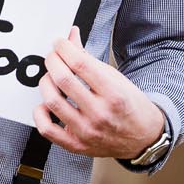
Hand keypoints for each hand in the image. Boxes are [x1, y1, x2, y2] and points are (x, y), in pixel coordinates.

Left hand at [31, 26, 165, 157]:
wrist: (144, 138)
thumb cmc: (130, 107)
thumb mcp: (117, 79)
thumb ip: (89, 60)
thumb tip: (70, 38)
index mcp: (114, 95)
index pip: (81, 64)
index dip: (64, 48)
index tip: (59, 43)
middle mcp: (100, 114)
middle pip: (63, 80)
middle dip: (52, 61)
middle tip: (53, 56)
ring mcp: (87, 131)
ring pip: (52, 101)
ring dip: (45, 82)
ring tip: (50, 77)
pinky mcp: (76, 145)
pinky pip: (47, 129)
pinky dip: (40, 113)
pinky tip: (45, 104)